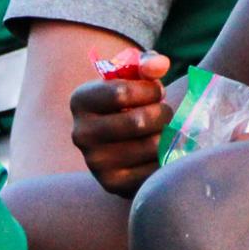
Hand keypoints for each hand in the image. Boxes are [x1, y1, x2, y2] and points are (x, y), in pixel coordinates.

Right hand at [71, 51, 173, 197]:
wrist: (127, 143)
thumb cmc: (135, 103)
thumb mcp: (137, 79)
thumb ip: (148, 64)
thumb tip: (159, 65)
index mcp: (80, 101)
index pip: (122, 92)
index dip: (150, 90)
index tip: (156, 92)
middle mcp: (80, 134)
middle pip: (138, 122)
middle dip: (162, 114)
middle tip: (164, 114)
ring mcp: (94, 162)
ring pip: (151, 146)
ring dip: (167, 136)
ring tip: (162, 132)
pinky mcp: (112, 185)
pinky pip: (153, 170)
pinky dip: (165, 160)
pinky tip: (159, 153)